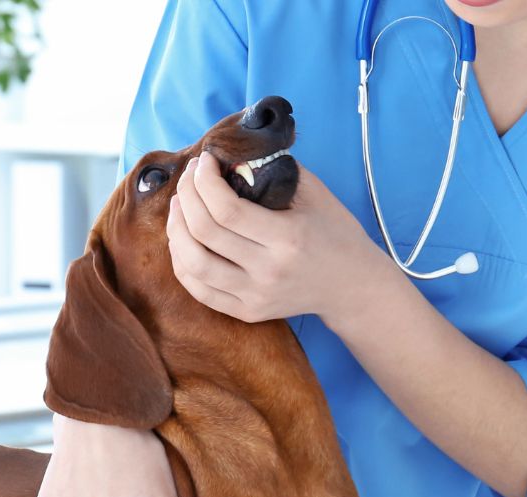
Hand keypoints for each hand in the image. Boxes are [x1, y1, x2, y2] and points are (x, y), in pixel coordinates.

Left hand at [166, 151, 389, 325]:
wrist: (350, 285)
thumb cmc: (333, 231)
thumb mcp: (314, 193)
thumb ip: (273, 170)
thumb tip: (230, 155)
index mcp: (287, 238)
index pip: (227, 210)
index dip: (204, 182)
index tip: (203, 161)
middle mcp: (268, 271)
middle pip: (205, 234)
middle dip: (187, 197)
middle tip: (188, 178)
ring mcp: (255, 296)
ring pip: (194, 266)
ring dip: (176, 231)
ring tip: (178, 207)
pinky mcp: (247, 312)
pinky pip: (199, 290)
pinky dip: (182, 262)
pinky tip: (182, 239)